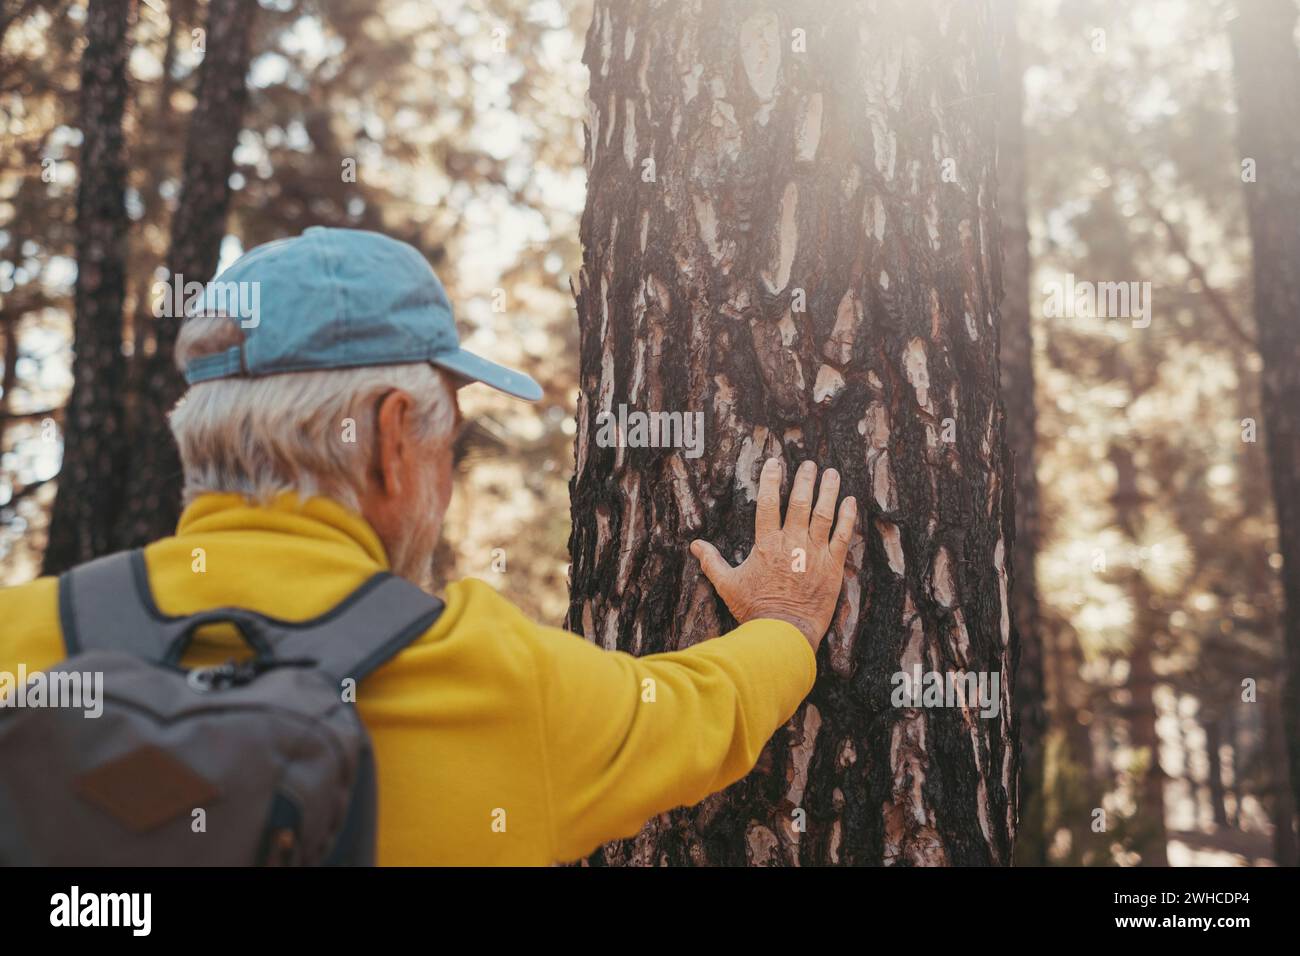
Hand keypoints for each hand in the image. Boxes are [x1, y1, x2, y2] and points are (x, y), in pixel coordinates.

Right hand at [691, 458, 856, 651]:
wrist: (784, 632)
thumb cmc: (754, 610)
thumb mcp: (727, 585)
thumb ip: (712, 562)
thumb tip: (695, 546)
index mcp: (766, 544)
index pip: (768, 503)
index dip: (770, 480)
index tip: (774, 463)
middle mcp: (792, 543)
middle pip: (800, 503)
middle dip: (805, 480)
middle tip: (810, 464)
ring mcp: (814, 554)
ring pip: (824, 514)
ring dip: (828, 491)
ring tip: (832, 473)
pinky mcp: (833, 567)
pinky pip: (842, 536)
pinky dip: (847, 517)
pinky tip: (850, 500)